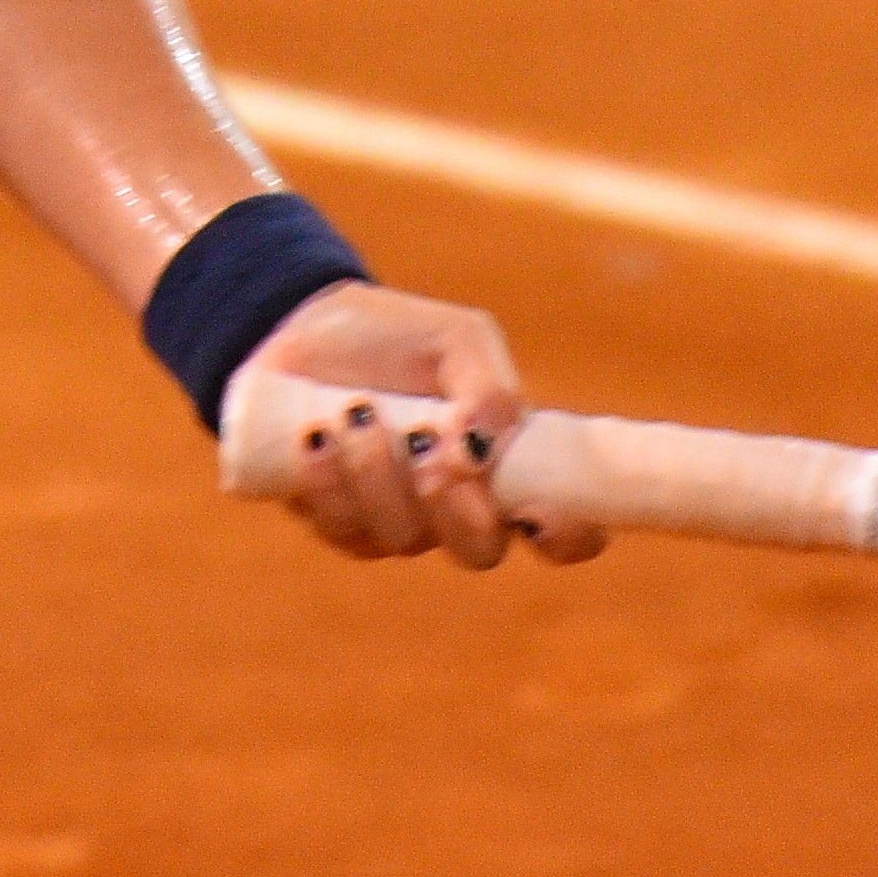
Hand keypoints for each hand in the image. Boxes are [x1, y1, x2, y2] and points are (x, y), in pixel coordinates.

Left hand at [243, 281, 608, 571]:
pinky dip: (329, 482)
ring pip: (403, 538)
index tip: (537, 509)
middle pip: (481, 552)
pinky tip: (317, 435)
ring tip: (359, 412)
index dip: (567, 534)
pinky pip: (341, 529)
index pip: (564, 529)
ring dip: (380, 476)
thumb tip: (480, 450)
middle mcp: (459, 507)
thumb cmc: (401, 335)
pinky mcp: (339, 520)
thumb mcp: (460, 340)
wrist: (311, 324)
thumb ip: (489, 390)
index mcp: (507, 466)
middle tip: (431, 461)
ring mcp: (399, 520)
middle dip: (459, 515)